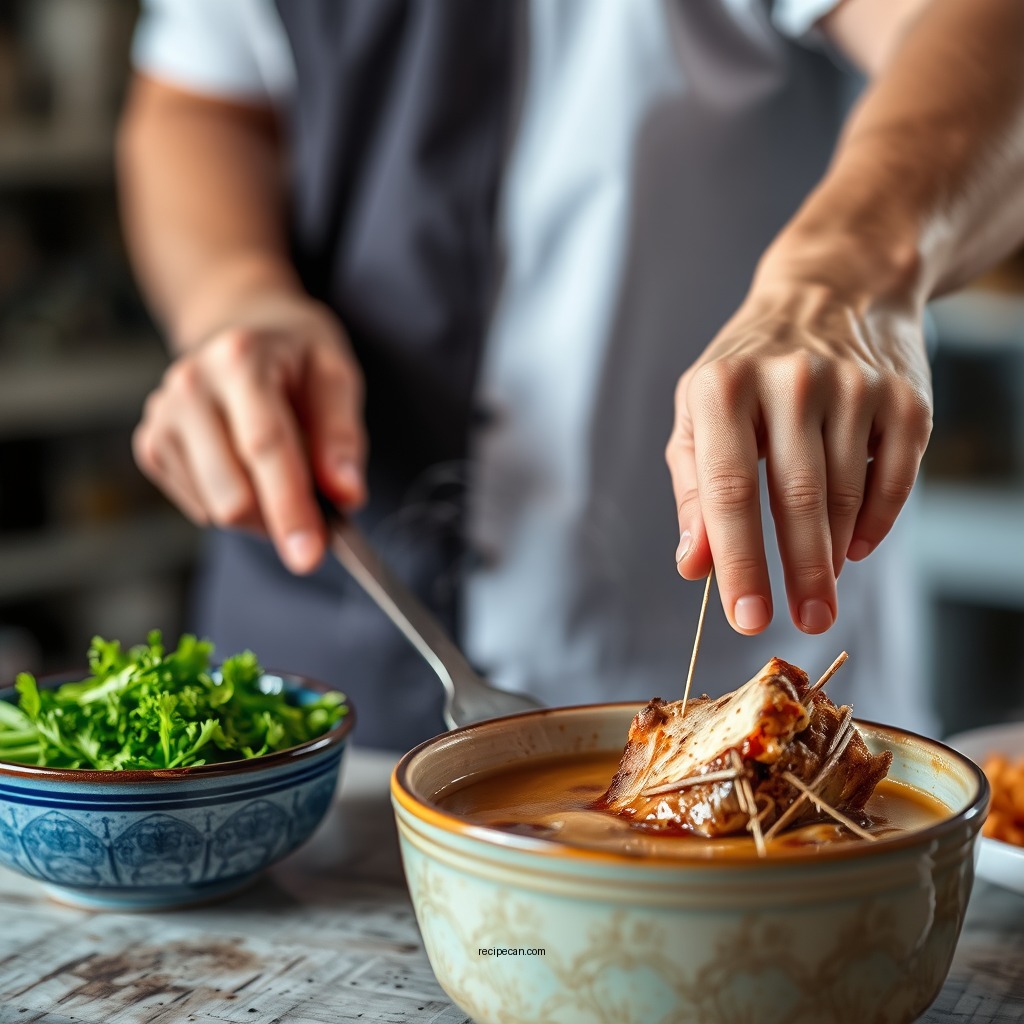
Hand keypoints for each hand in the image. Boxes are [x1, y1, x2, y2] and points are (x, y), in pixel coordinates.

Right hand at [133, 295, 366, 573]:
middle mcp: (189, 386)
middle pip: (232, 494)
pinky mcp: (152, 445)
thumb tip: (346, 495)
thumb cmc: (297, 356)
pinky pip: (200, 508)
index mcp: (240, 360)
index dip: (290, 508)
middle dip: (280, 521)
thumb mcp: (336, 376)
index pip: (264, 448)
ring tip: (282, 474)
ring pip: (215, 510)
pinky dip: (234, 505)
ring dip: (261, 515)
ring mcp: (163, 417)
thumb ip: (343, 436)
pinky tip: (247, 469)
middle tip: (318, 516)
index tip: (310, 555)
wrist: (243, 327)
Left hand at [666, 280, 931, 634]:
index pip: (728, 490)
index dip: (739, 561)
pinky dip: (876, 524)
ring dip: (834, 555)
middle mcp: (790, 380)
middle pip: (796, 499)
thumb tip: (695, 566)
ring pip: (846, 495)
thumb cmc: (747, 369)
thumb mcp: (700, 414)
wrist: (831, 290)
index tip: (746, 618)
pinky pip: (895, 481)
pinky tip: (856, 547)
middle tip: (804, 624)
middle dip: (800, 574)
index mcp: (723, 388)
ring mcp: (853, 385)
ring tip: (820, 588)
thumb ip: (693, 490)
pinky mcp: (903, 397)